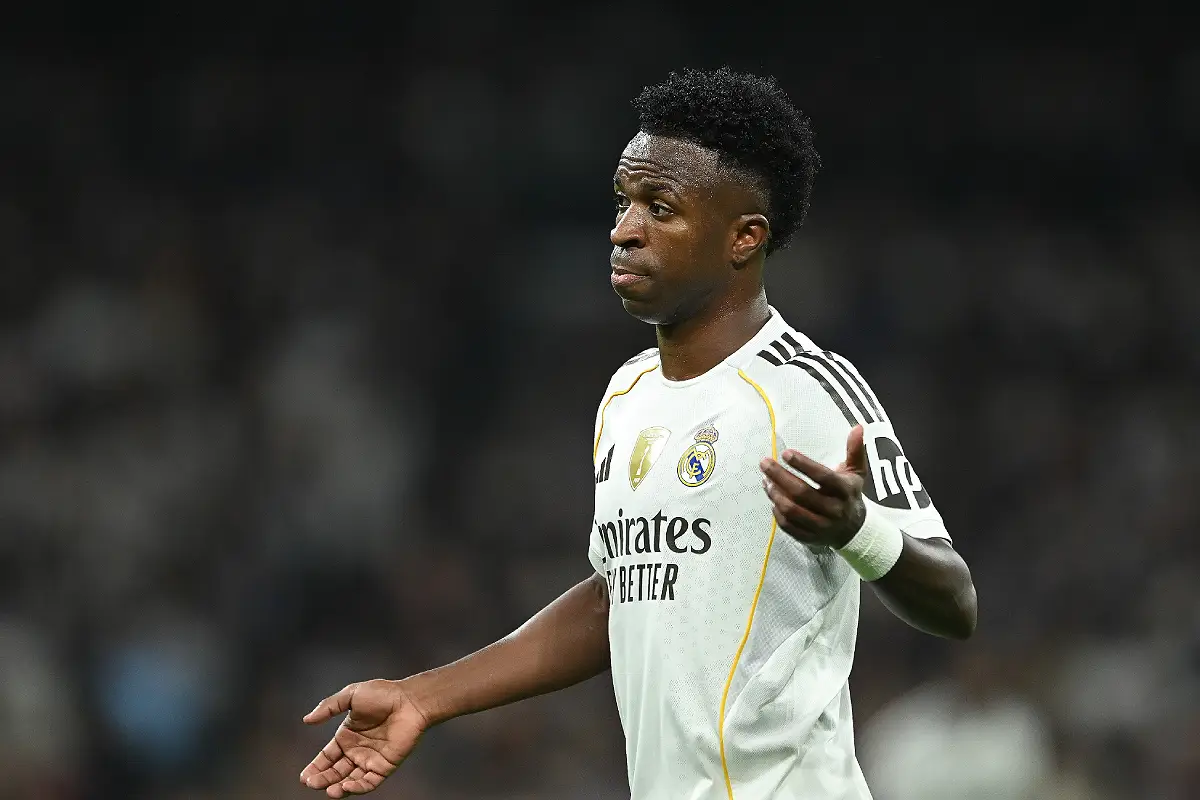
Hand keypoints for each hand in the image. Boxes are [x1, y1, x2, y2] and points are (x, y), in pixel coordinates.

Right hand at [300, 679, 428, 796]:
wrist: (409, 701)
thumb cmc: (383, 694)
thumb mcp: (351, 695)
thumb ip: (328, 707)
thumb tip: (306, 720)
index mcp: (347, 736)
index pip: (327, 756)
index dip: (316, 767)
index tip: (304, 777)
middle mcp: (357, 750)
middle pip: (335, 771)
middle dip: (322, 779)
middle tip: (311, 783)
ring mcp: (371, 760)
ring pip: (350, 780)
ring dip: (338, 787)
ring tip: (328, 790)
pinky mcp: (385, 766)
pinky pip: (369, 782)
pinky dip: (358, 788)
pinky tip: (346, 787)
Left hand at [759, 424, 867, 548]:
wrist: (855, 530)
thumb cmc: (850, 495)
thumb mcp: (856, 472)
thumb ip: (855, 450)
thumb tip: (858, 427)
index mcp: (844, 490)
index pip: (822, 476)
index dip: (803, 464)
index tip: (786, 454)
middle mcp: (834, 510)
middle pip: (802, 493)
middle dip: (779, 477)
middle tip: (764, 463)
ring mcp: (821, 526)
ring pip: (792, 511)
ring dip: (775, 494)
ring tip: (765, 481)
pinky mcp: (810, 538)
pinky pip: (788, 526)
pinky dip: (777, 513)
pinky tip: (773, 499)